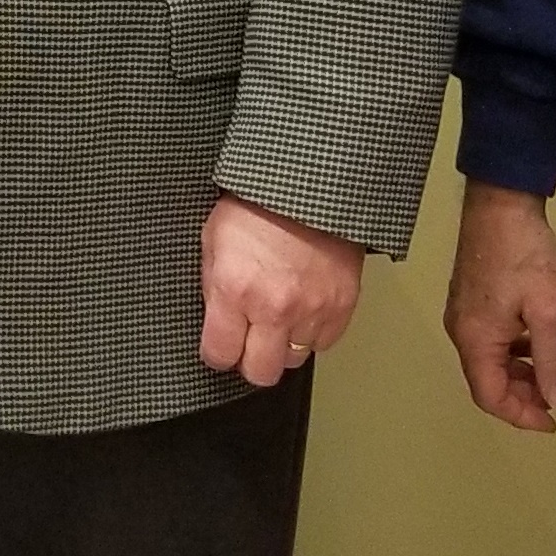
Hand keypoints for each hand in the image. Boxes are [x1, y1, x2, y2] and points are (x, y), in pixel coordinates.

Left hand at [198, 194, 362, 387]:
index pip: (219, 355)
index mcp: (235, 290)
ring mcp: (312, 308)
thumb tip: (215, 319)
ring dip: (285, 344)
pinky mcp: (342, 305)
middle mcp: (274, 307)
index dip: (217, 353)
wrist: (310, 182)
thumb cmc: (259, 203)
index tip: (220, 347)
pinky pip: (325, 341)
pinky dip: (314, 331)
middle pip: (261, 372)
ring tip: (281, 317)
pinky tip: (304, 308)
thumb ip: (214, 286)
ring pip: (295, 359)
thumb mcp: (214, 239)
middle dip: (251, 362)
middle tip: (250, 344)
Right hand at [443, 178, 555, 431]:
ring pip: (488, 362)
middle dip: (522, 396)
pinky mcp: (468, 299)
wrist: (500, 203)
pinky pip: (488, 341)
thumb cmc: (526, 257)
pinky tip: (535, 340)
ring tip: (551, 370)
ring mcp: (461, 314)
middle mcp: (461, 332)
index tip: (555, 421)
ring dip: (519, 373)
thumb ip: (553, 360)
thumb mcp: (549, 310)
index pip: (491, 397)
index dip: (522, 416)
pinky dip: (512, 352)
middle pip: (487, 381)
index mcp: (476, 340)